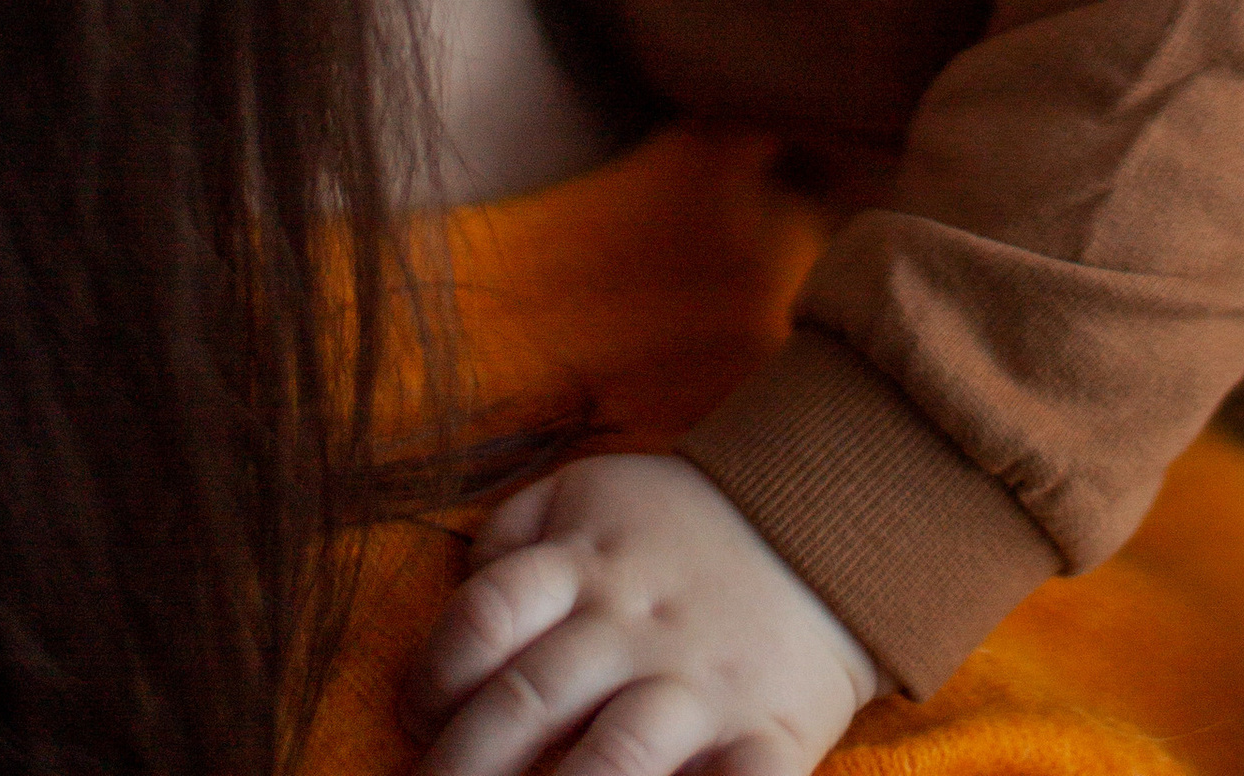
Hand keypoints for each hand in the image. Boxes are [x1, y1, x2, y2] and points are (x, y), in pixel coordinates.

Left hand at [403, 450, 878, 775]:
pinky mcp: (768, 738)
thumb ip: (511, 538)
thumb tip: (453, 619)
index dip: (437, 673)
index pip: (489, 615)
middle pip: (531, 700)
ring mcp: (701, 688)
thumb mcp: (587, 495)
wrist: (823, 521)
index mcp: (586, 565)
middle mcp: (634, 630)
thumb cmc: (678, 526)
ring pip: (618, 757)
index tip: (420, 719)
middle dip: (466, 767)